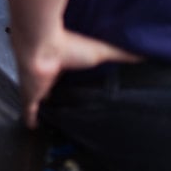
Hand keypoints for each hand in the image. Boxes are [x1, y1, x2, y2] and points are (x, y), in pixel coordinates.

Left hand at [14, 29, 141, 128]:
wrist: (41, 44)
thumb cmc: (67, 44)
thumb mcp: (100, 51)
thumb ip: (120, 54)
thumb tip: (141, 55)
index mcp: (62, 63)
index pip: (66, 76)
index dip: (71, 84)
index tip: (79, 91)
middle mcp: (48, 75)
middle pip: (51, 89)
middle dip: (57, 97)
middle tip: (67, 110)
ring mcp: (37, 85)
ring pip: (39, 100)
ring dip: (45, 108)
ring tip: (53, 121)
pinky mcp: (29, 94)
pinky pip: (28, 111)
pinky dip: (30, 119)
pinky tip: (33, 127)